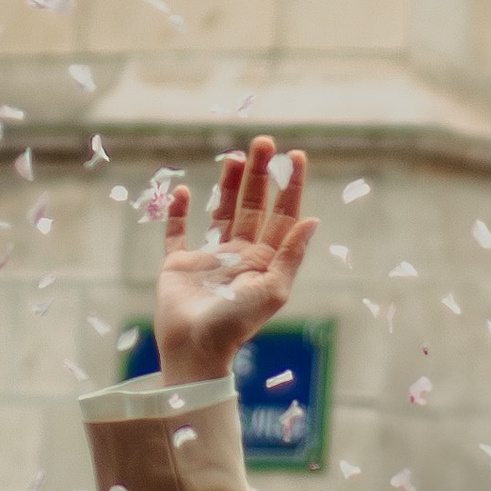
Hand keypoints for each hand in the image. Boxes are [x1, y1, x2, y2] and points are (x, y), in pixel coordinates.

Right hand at [149, 136, 316, 382]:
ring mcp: (208, 258)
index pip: (281, 215)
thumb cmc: (237, 324)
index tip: (295, 155)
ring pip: (221, 212)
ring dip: (228, 185)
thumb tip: (313, 220)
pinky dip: (179, 212)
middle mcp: (239, 255)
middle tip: (264, 142)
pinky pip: (178, 232)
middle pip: (253, 206)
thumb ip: (291, 254)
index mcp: (264, 261)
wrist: (195, 348)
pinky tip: (185, 192)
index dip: (289, 186)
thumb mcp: (273, 290)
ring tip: (235, 156)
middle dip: (260, 174)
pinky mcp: (178, 264)